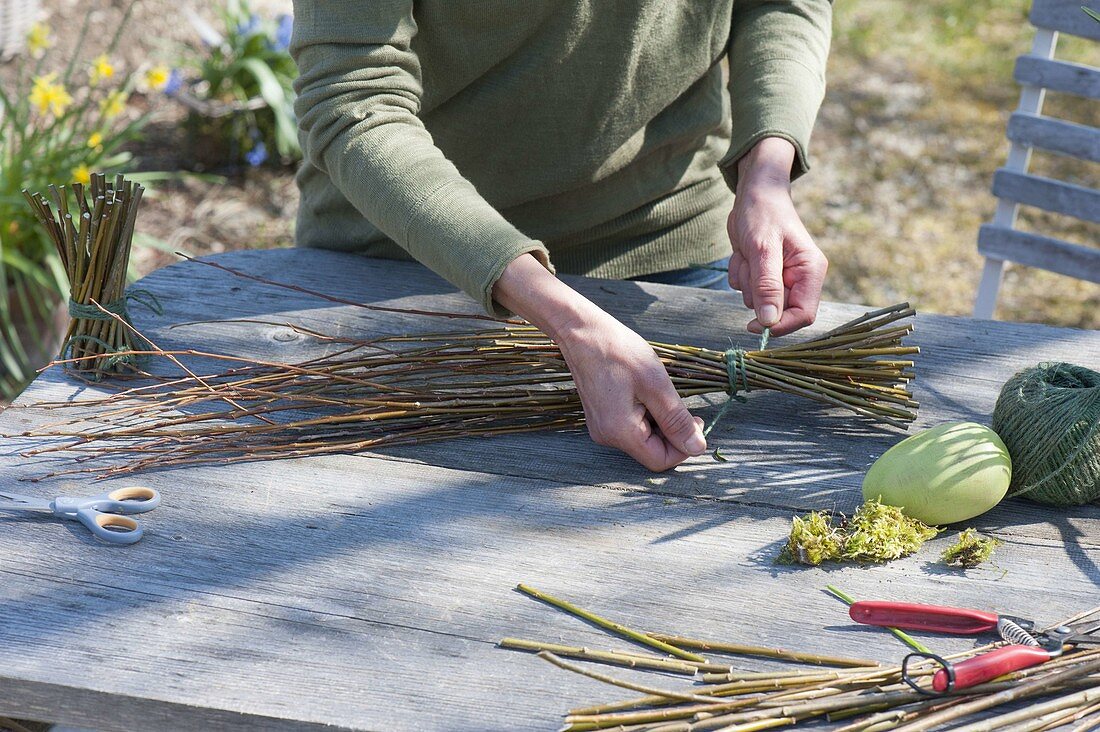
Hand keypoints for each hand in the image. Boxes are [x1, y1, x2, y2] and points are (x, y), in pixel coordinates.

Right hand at [493, 254, 706, 470]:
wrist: (582, 332)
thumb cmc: (619, 352)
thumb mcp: (656, 384)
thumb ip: (677, 420)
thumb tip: (698, 448)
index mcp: (620, 432)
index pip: (661, 461)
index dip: (684, 446)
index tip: (696, 419)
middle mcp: (607, 436)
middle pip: (652, 451)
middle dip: (672, 432)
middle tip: (680, 402)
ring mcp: (601, 428)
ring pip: (643, 439)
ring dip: (660, 421)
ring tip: (659, 391)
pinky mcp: (601, 418)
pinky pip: (631, 427)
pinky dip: (646, 415)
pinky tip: (646, 392)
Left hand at [728, 137, 827, 336]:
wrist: (753, 192)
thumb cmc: (763, 213)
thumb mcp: (763, 249)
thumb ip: (767, 285)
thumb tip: (769, 322)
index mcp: (810, 271)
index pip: (804, 315)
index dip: (780, 324)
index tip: (755, 325)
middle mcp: (800, 277)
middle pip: (777, 310)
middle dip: (757, 292)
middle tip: (750, 264)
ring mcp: (781, 277)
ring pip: (757, 301)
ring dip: (745, 281)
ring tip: (747, 253)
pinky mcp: (763, 274)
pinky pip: (745, 290)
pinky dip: (739, 274)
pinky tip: (743, 253)